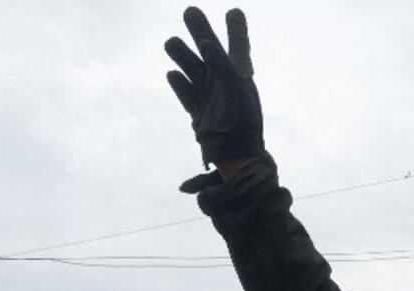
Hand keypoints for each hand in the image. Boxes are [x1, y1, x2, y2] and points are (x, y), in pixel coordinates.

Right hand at [165, 7, 262, 166]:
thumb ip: (222, 63)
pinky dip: (178, 82)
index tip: (234, 12)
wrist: (234, 152)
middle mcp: (223, 79)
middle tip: (191, 11)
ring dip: (181, 53)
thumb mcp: (236, 88)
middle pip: (208, 47)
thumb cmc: (242, 119)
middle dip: (199, 29)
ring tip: (171, 43)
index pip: (238, 44)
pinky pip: (184, 90)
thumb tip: (205, 42)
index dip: (236, 28)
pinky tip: (173, 74)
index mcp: (240, 72)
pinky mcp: (196, 108)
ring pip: (190, 65)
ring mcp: (208, 92)